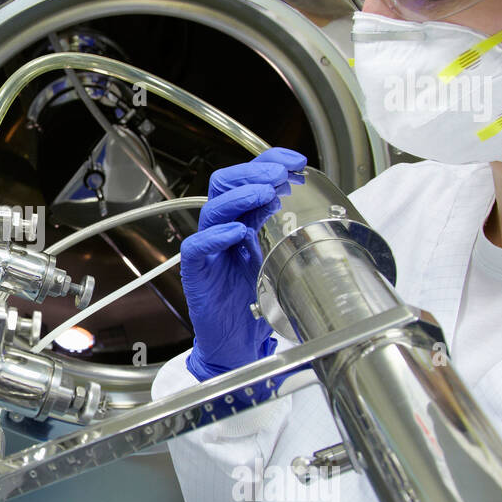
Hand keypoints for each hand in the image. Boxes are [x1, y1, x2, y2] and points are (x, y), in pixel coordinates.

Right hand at [181, 147, 306, 381]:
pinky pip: (197, 247)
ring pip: (213, 210)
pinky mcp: (196, 271)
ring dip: (239, 197)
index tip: (295, 161)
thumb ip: (282, 230)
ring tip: (262, 194)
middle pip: (225, 185)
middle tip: (277, 174)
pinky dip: (215, 236)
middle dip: (252, 173)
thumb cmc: (254, 301)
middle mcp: (222, 229)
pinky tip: (235, 232)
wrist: (237, 340)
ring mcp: (208, 249)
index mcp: (242, 220)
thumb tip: (305, 201)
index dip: (269, 162)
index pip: (248, 179)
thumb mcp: (276, 258)